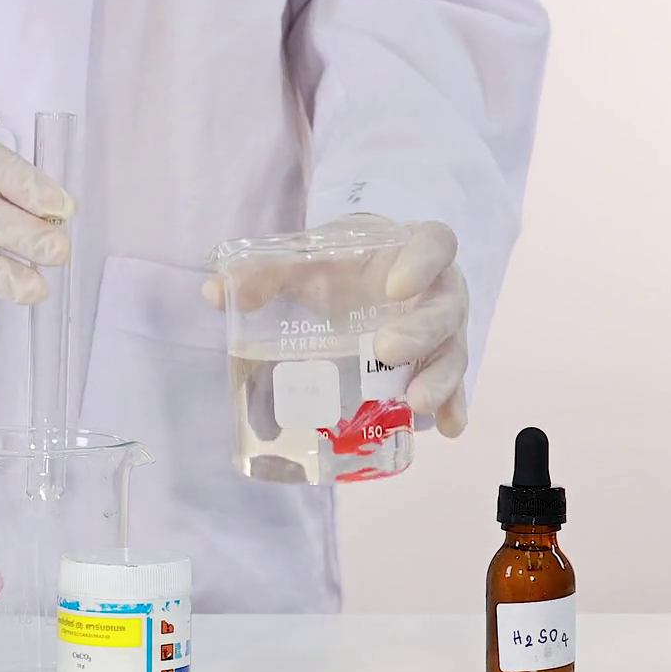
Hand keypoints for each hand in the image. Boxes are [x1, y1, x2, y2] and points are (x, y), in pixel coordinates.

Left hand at [202, 214, 470, 436]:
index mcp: (413, 250)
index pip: (436, 243)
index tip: (394, 285)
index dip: (423, 262)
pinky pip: (455, 385)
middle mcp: (439, 289)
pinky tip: (447, 428)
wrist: (366, 274)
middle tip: (384, 351)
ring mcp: (445, 328)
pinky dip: (455, 405)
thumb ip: (265, 272)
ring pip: (454, 350)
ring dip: (440, 378)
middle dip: (420, 332)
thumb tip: (214, 291)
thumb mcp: (307, 261)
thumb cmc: (342, 263)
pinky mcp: (439, 361)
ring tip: (416, 404)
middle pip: (445, 308)